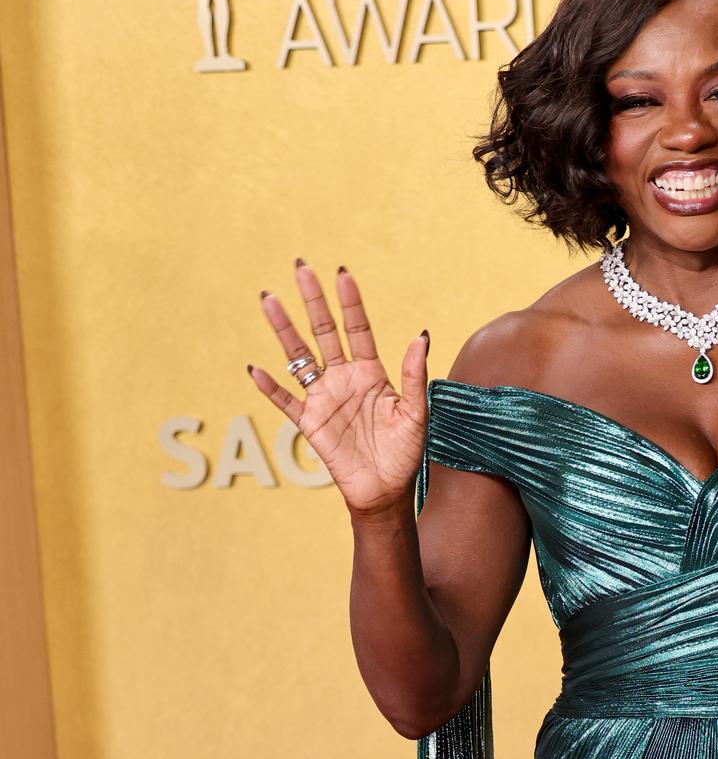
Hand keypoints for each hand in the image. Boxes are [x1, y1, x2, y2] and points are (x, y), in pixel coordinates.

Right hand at [248, 260, 426, 518]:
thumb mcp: (415, 414)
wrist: (386, 492)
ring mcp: (324, 398)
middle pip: (324, 332)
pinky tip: (257, 370)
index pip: (358, 329)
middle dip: (313, 300)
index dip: (350, 302)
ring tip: (268, 300)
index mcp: (371, 373)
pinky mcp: (310, 423)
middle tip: (300, 266)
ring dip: (284, 330)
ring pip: (299, 357)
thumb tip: (420, 336)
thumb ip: (415, 376)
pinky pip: (286, 402)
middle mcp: (344, 379)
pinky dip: (271, 388)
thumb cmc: (404, 454)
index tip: (341, 273)